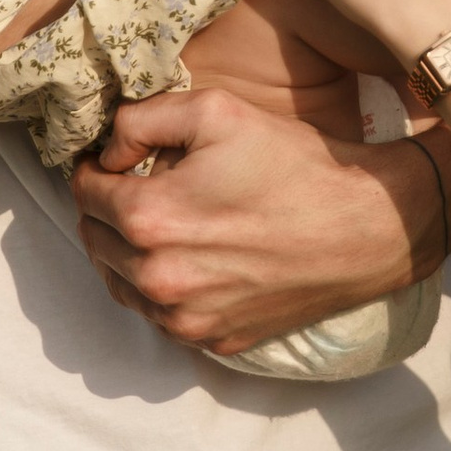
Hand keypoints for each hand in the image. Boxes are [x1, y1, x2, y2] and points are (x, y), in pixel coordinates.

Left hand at [75, 82, 450, 349]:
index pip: (84, 192)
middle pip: (94, 240)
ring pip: (120, 284)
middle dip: (105, 210)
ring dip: (125, 252)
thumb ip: (142, 119)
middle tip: (133, 186)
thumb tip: (108, 151)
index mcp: (149, 219)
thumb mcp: (216, 110)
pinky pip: (161, 315)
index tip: (113, 160)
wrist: (367, 227)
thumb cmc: (294, 163)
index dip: (94, 168)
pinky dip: (160, 287)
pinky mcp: (213, 340)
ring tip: (159, 222)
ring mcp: (185, 319)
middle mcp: (158, 279)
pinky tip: (189, 257)